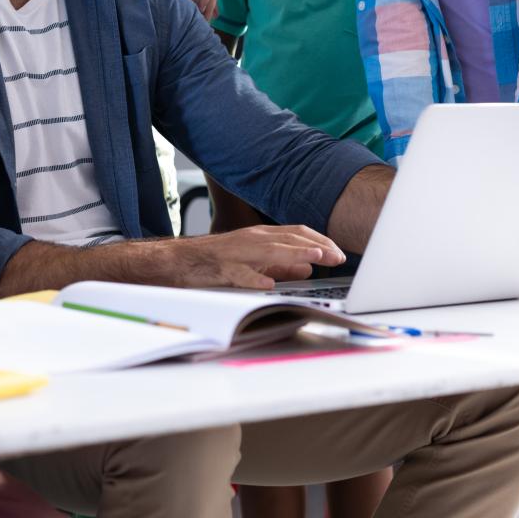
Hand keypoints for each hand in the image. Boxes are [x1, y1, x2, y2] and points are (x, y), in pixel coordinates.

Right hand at [170, 224, 345, 289]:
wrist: (180, 260)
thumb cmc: (217, 260)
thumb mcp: (255, 259)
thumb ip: (282, 263)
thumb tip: (308, 267)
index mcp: (261, 236)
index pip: (297, 233)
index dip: (320, 241)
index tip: (338, 252)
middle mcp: (252, 239)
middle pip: (289, 238)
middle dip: (316, 246)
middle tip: (337, 256)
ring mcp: (237, 252)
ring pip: (270, 251)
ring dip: (294, 253)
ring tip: (314, 258)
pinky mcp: (222, 268)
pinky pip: (240, 274)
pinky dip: (255, 278)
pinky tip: (268, 284)